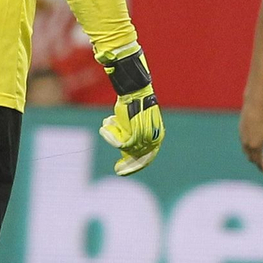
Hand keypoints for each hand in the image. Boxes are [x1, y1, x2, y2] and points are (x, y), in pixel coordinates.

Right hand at [97, 44, 163, 175]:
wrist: (135, 90)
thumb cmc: (133, 104)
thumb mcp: (134, 123)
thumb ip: (133, 135)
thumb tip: (124, 149)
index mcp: (157, 135)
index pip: (148, 157)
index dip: (136, 166)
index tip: (123, 171)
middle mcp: (154, 138)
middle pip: (139, 158)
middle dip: (128, 165)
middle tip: (118, 170)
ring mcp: (146, 137)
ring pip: (127, 150)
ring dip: (114, 139)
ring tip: (108, 124)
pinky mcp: (136, 134)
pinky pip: (120, 144)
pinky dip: (111, 137)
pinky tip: (105, 127)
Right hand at [239, 101, 262, 172]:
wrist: (254, 105)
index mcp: (255, 146)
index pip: (257, 161)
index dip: (261, 166)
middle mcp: (247, 144)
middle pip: (251, 157)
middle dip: (257, 161)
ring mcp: (242, 137)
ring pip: (246, 151)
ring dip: (252, 154)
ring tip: (259, 155)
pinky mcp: (240, 131)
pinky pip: (244, 143)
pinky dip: (249, 147)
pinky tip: (255, 143)